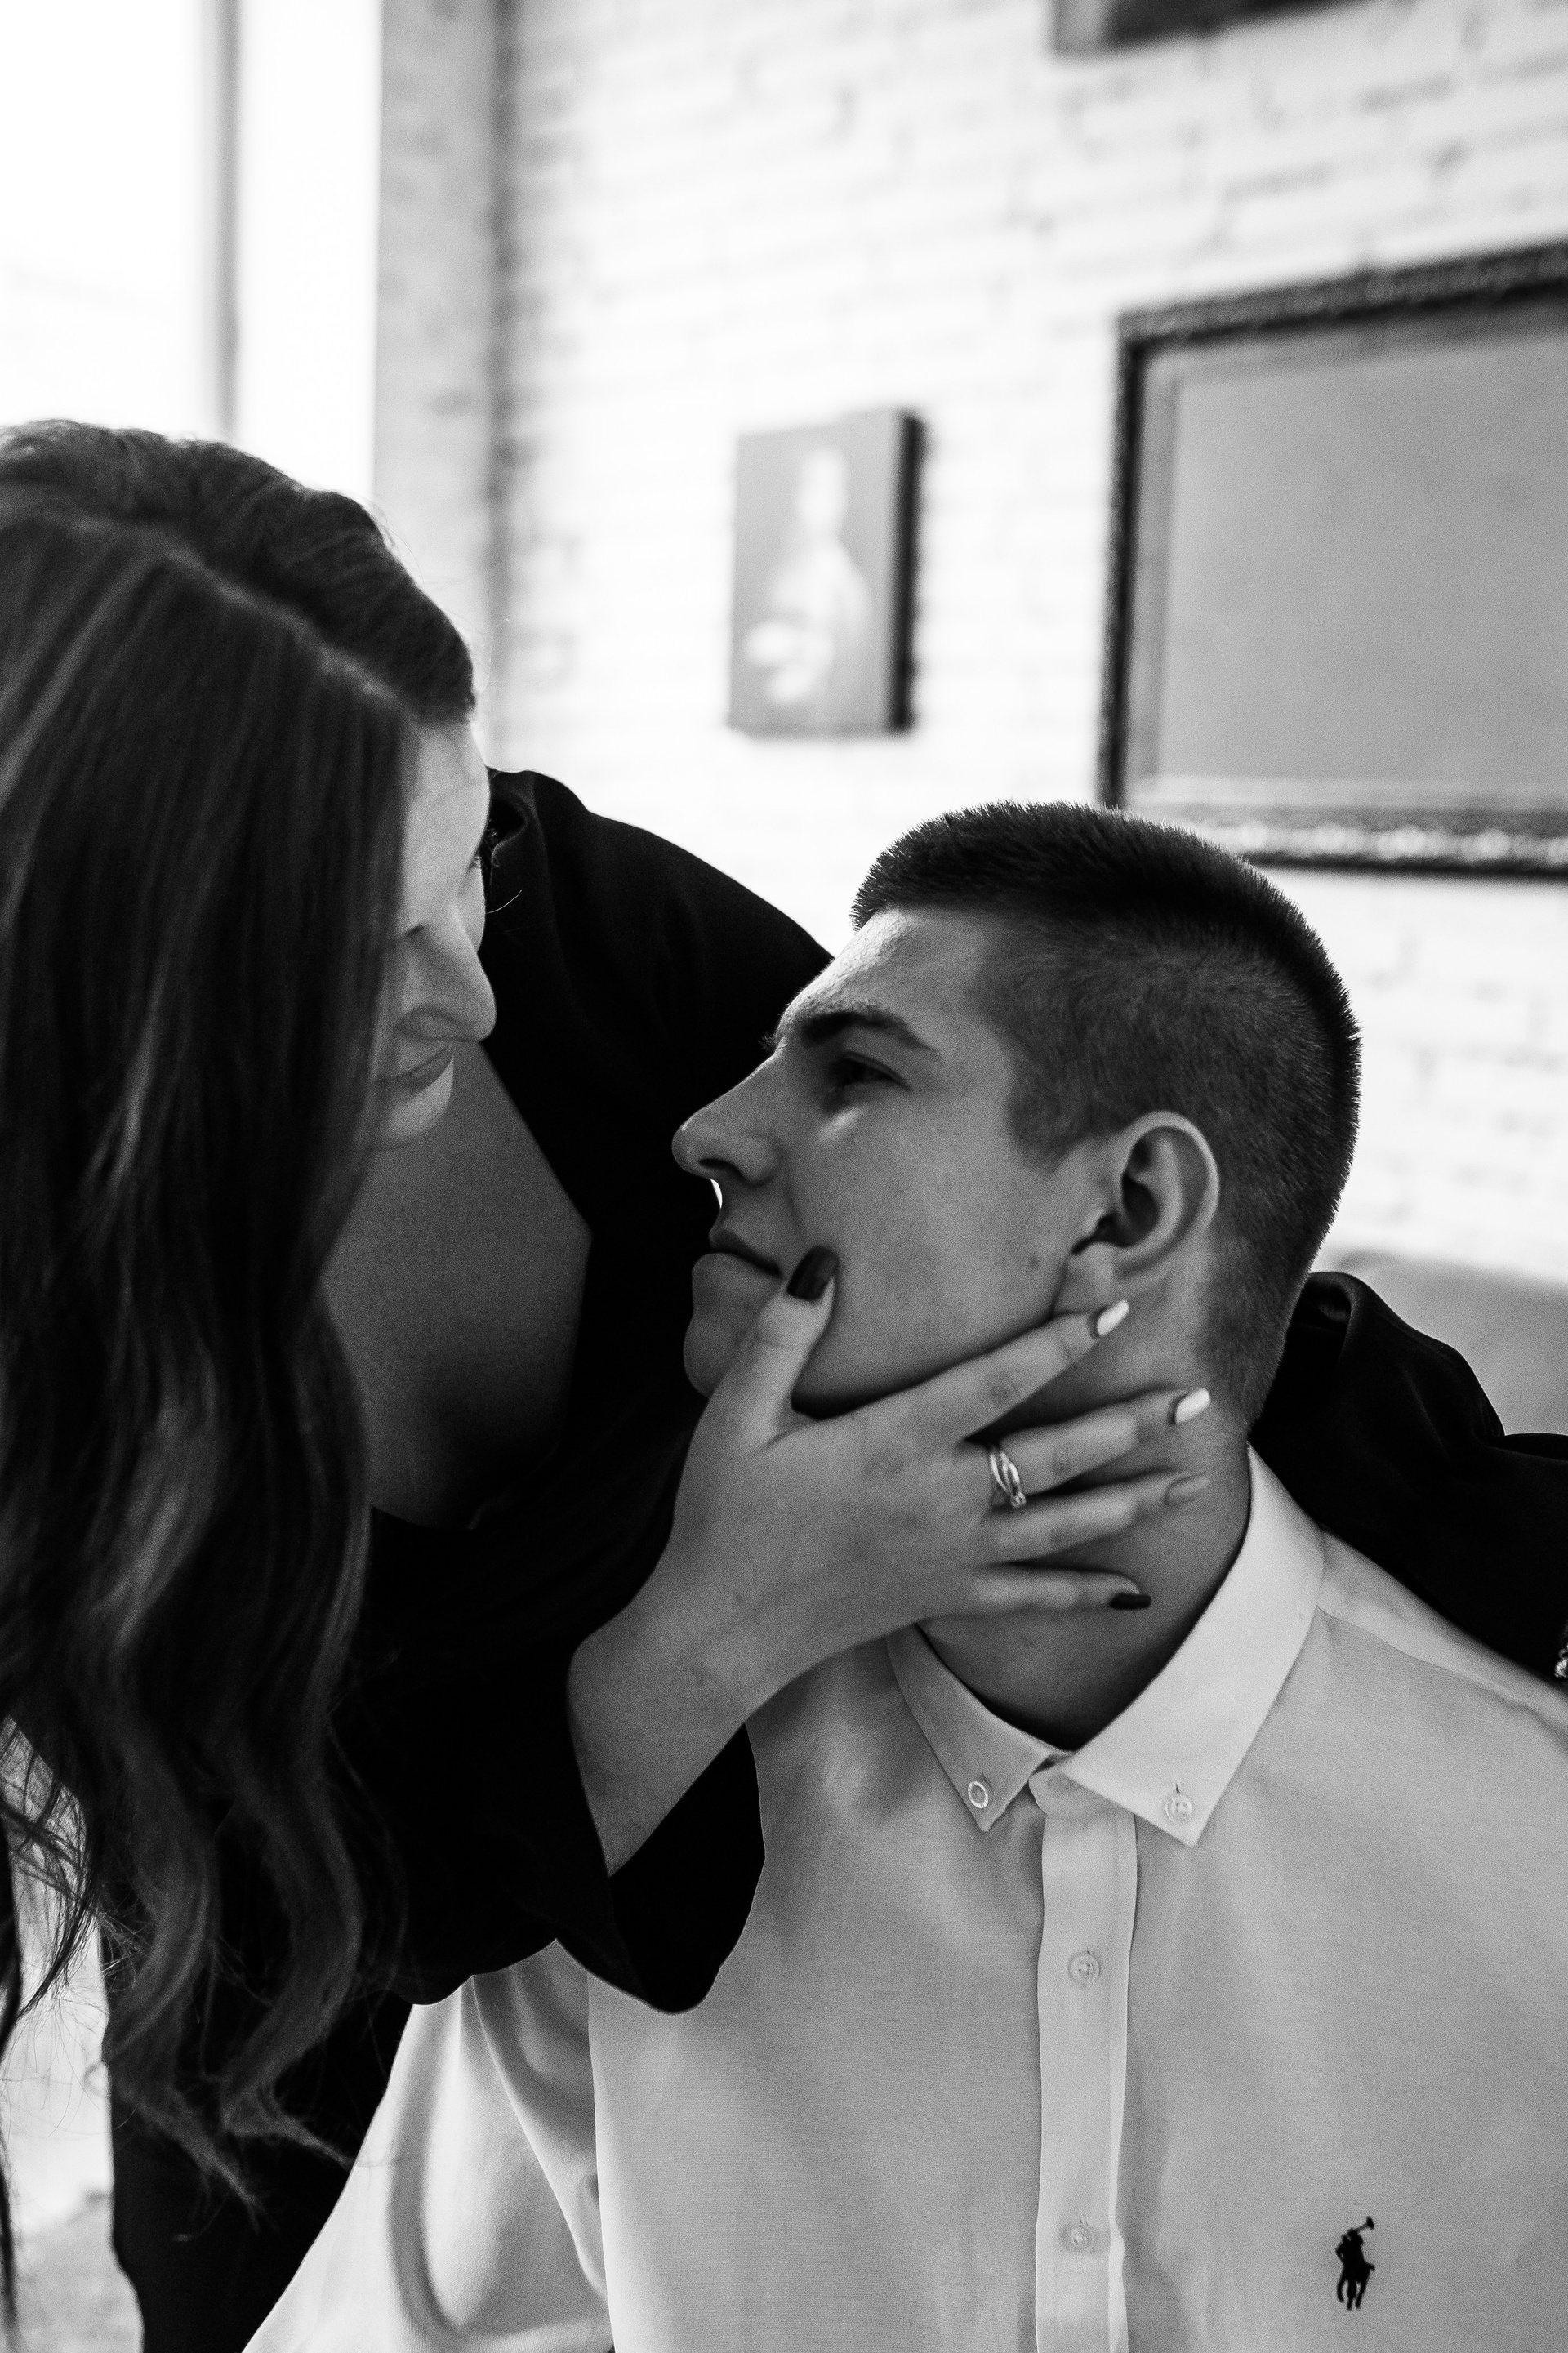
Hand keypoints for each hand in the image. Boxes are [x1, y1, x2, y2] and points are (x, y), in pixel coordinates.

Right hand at [660, 1262, 1200, 1710]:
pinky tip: (1135, 1589)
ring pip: (1063, 1525)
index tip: (1113, 1309)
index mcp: (891, 1442)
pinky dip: (1086, 1592)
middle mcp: (937, 1498)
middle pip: (1055, 1455)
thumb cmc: (723, 1514)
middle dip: (1130, 1423)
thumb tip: (824, 1261)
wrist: (720, 1628)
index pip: (992, 1382)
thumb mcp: (735, 1414)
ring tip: (1195, 1478)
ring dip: (1132, 1500)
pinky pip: (1032, 1598)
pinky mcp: (946, 1597)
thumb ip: (781, 1335)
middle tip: (1196, 1396)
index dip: (1055, 1342)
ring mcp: (950, 1554)